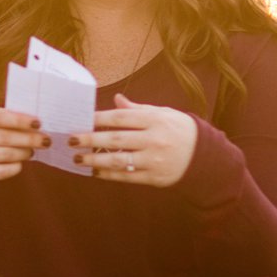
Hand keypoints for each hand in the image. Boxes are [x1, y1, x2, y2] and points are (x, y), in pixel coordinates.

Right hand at [0, 103, 47, 184]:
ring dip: (24, 153)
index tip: (38, 123)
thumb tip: (36, 125)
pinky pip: (1, 171)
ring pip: (5, 154)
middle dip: (29, 139)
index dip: (20, 120)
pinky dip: (15, 167)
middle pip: (4, 137)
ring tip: (31, 151)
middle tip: (45, 140)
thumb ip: (7, 117)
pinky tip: (19, 163)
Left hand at [70, 93, 198, 185]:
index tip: (80, 120)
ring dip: (95, 160)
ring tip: (78, 158)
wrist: (206, 157)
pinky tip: (95, 171)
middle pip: (116, 139)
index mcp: (155, 120)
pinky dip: (109, 175)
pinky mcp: (155, 177)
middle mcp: (154, 139)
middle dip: (90, 140)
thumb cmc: (180, 130)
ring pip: (119, 160)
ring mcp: (154, 159)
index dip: (97, 119)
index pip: (120, 118)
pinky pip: (127, 176)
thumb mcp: (163, 114)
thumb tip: (116, 99)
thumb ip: (138, 109)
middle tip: (71, 140)